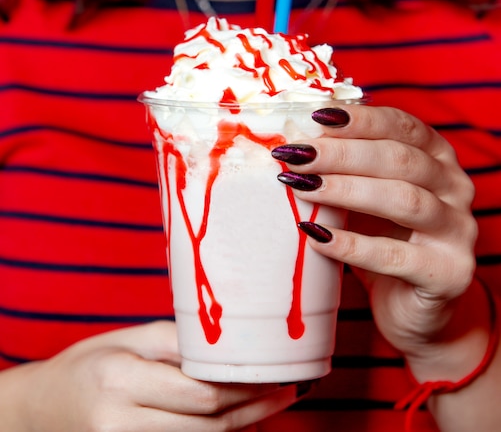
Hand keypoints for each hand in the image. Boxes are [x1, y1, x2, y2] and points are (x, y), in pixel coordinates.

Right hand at [14, 321, 299, 431]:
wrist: (41, 409)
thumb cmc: (88, 364)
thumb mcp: (127, 340)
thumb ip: (176, 343)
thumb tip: (228, 346)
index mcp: (121, 380)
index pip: (199, 392)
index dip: (245, 387)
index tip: (276, 374)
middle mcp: (120, 422)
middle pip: (207, 424)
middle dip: (254, 408)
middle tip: (287, 391)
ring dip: (243, 426)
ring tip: (272, 404)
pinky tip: (240, 421)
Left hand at [272, 104, 477, 361]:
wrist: (412, 305)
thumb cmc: (384, 238)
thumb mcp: (366, 195)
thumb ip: (346, 168)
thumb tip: (294, 140)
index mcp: (438, 157)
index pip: (401, 125)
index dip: (360, 119)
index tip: (315, 117)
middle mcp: (455, 187)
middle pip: (399, 159)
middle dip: (342, 154)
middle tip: (297, 155)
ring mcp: (458, 230)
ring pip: (403, 199)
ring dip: (346, 191)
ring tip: (302, 187)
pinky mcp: (448, 273)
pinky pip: (395, 256)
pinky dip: (352, 245)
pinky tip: (316, 237)